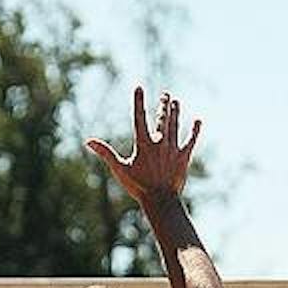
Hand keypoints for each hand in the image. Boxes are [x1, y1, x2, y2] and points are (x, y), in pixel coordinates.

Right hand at [87, 87, 200, 203]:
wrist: (161, 200)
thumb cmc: (138, 186)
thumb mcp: (120, 169)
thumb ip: (105, 153)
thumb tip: (88, 142)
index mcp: (144, 143)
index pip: (140, 117)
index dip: (139, 101)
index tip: (139, 88)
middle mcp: (160, 142)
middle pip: (162, 118)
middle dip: (163, 105)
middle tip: (166, 95)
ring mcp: (173, 148)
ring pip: (175, 125)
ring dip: (176, 113)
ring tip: (176, 103)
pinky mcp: (183, 157)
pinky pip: (191, 140)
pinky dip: (194, 131)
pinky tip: (198, 121)